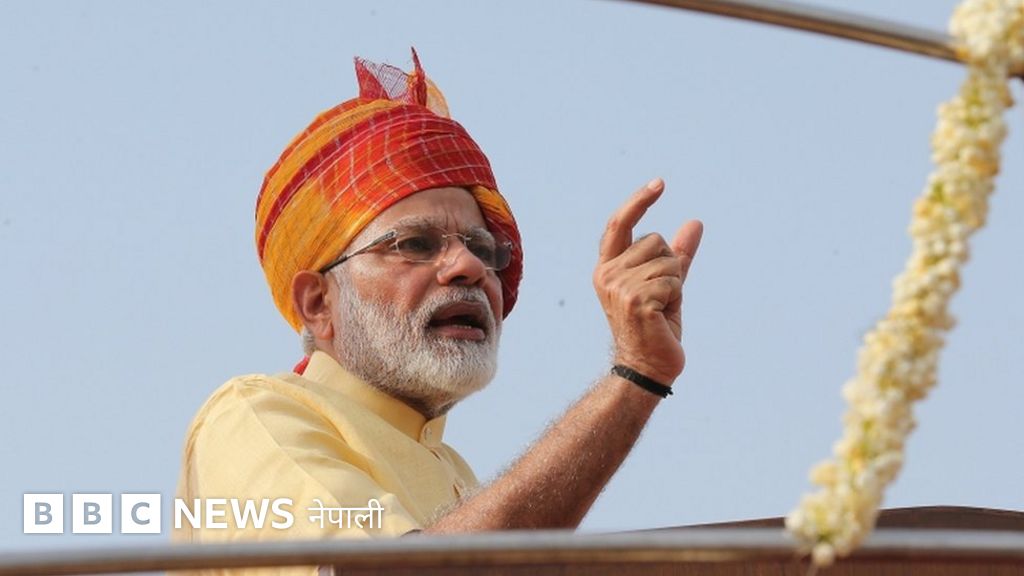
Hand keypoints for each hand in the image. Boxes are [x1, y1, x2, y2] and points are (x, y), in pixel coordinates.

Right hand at [593, 178, 702, 385]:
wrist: (648, 366)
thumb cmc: (656, 325)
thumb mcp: (667, 283)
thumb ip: (678, 253)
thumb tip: (696, 222)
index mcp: (607, 267)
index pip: (619, 224)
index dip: (639, 202)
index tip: (660, 183)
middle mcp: (607, 274)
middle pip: (655, 241)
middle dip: (669, 266)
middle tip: (660, 299)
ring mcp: (618, 287)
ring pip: (667, 262)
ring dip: (674, 285)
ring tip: (660, 309)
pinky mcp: (636, 301)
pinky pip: (673, 281)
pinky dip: (676, 298)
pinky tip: (662, 317)